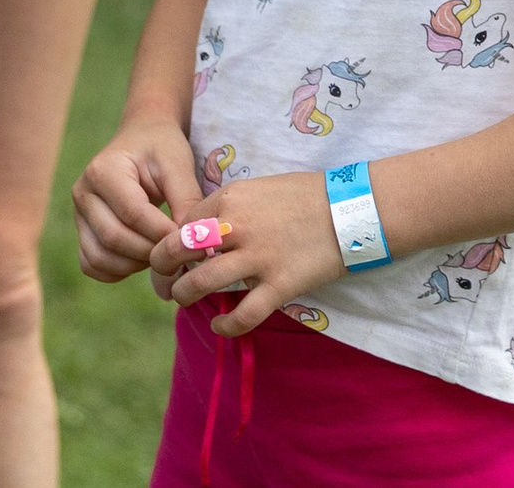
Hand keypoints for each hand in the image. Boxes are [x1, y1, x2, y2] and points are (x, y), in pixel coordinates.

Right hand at [73, 113, 201, 282]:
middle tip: (178, 251)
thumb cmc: (161, 149)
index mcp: (103, 170)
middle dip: (151, 252)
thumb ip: (186, 201)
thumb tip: (190, 242)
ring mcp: (79, 215)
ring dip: (135, 265)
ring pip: (99, 257)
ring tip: (161, 253)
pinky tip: (142, 259)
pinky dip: (117, 272)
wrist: (141, 139)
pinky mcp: (82, 232)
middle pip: (113, 238)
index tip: (189, 239)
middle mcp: (83, 193)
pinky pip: (92, 265)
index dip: (162, 233)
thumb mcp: (178, 165)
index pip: (132, 213)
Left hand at [149, 169, 343, 334]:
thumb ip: (230, 208)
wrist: (352, 209)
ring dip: (184, 295)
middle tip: (164, 282)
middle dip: (161, 269)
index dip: (169, 243)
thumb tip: (202, 230)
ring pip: (200, 284)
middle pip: (178, 251)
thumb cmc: (306, 196)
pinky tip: (219, 325)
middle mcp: (236, 226)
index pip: (182, 224)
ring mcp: (258, 257)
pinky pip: (243, 314)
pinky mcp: (280, 285)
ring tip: (183, 300)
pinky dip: (225, 325)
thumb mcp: (259, 188)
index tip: (169, 257)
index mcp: (230, 199)